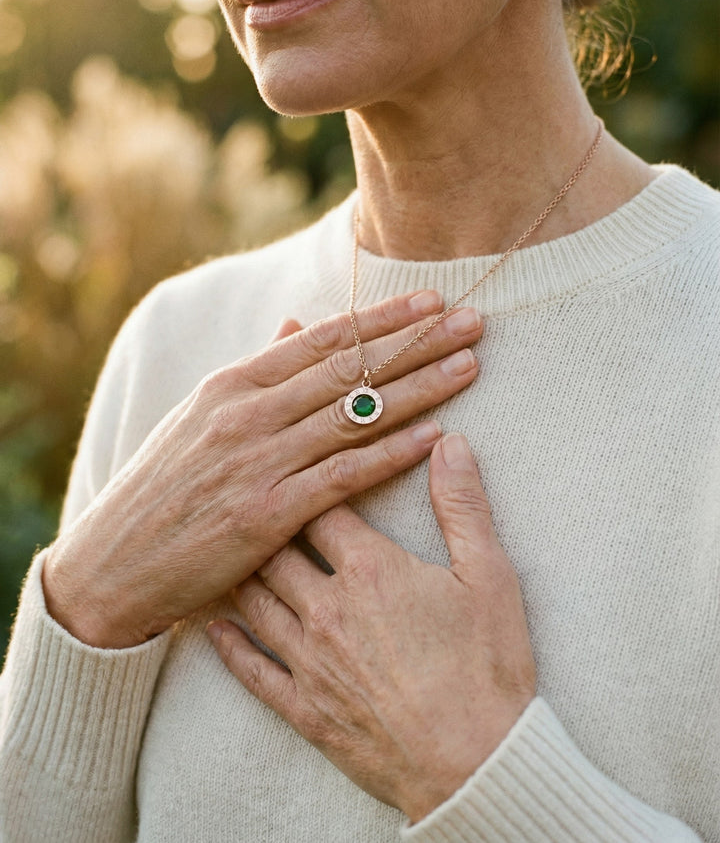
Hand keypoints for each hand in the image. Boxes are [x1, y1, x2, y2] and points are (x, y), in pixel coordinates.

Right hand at [43, 292, 482, 647]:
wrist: (112, 563)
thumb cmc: (162, 489)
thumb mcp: (200, 418)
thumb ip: (257, 374)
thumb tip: (295, 324)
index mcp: (232, 384)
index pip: (323, 340)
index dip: (383, 319)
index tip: (432, 302)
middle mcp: (248, 413)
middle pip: (350, 369)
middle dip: (417, 341)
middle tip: (472, 320)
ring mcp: (257, 461)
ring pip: (355, 415)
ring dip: (419, 387)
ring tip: (468, 365)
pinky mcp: (265, 514)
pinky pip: (342, 476)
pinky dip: (391, 453)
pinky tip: (435, 436)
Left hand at [209, 433, 535, 823]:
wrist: (476, 765)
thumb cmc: (487, 669)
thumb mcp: (489, 576)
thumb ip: (463, 505)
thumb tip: (449, 442)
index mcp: (370, 570)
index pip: (322, 504)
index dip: (314, 480)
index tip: (305, 466)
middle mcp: (326, 607)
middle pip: (277, 546)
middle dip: (268, 519)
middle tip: (255, 499)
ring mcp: (309, 659)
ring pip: (255, 598)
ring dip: (239, 570)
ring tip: (223, 548)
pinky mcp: (303, 706)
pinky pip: (251, 669)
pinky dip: (228, 645)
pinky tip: (212, 627)